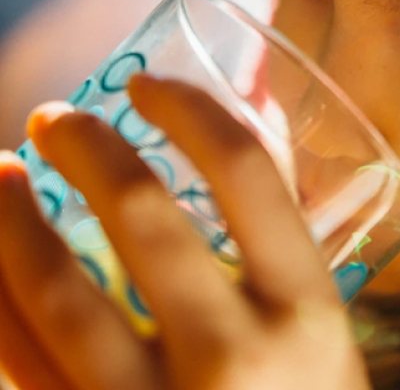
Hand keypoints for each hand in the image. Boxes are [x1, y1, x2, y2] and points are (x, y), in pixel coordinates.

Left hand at [0, 75, 370, 389]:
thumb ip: (278, 259)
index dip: (190, 111)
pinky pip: (18, 362)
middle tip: (58, 120)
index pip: (248, 175)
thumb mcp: (321, 337)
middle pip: (143, 218)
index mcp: (309, 312)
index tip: (149, 85)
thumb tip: (214, 159)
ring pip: (55, 293)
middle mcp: (236, 356)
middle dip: (87, 150)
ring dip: (8, 217)